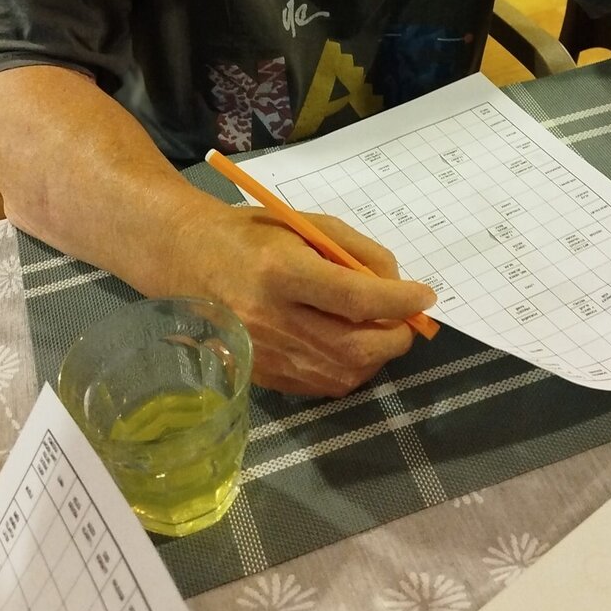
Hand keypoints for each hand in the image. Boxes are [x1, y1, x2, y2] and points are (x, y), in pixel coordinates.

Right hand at [206, 209, 436, 396]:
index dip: (399, 301)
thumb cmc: (250, 234)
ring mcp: (264, 355)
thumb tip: (398, 285)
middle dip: (395, 337)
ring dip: (376, 355)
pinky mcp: (262, 377)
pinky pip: (323, 385)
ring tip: (378, 329)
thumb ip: (357, 252)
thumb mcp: (306, 224)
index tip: (424, 294)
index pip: (355, 299)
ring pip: (344, 373)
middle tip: (406, 320)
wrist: (187, 260)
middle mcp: (270, 320)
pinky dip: (350, 369)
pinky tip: (349, 345)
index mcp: (280, 272)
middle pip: (355, 347)